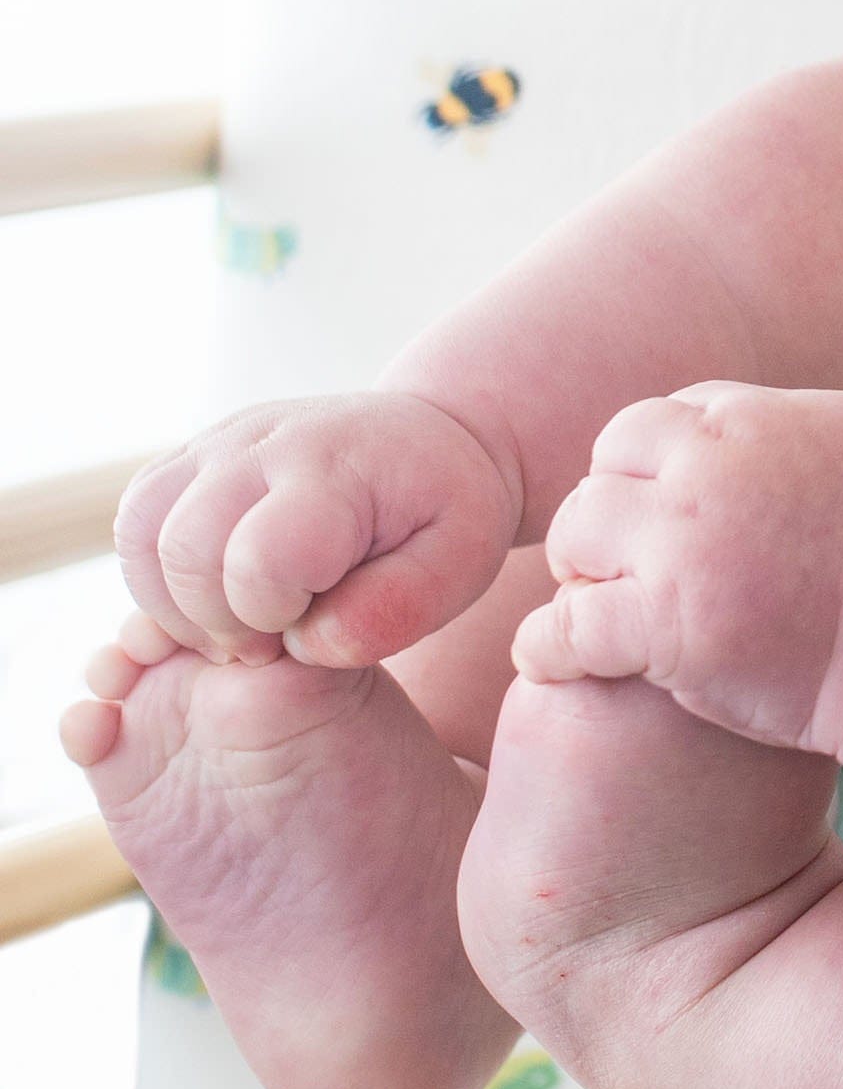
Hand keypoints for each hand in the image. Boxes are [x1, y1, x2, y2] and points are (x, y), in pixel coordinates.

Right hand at [111, 393, 520, 666]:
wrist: (431, 442)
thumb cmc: (448, 512)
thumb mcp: (461, 564)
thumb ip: (396, 610)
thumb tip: (305, 646)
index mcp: (335, 470)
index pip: (262, 559)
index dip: (274, 617)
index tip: (312, 626)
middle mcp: (262, 443)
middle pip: (185, 551)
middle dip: (220, 622)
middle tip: (273, 640)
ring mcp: (218, 442)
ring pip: (142, 535)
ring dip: (177, 604)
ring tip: (243, 622)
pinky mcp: (192, 455)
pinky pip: (135, 521)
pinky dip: (157, 577)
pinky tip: (214, 597)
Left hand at [512, 385, 842, 749]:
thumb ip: (799, 423)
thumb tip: (763, 420)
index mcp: (753, 423)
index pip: (656, 421)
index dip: (650, 466)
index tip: (663, 509)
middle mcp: (706, 472)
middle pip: (604, 470)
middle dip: (609, 515)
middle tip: (625, 562)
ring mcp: (680, 549)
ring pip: (574, 539)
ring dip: (582, 572)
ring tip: (602, 605)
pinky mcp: (665, 628)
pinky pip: (563, 628)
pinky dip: (547, 647)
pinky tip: (550, 662)